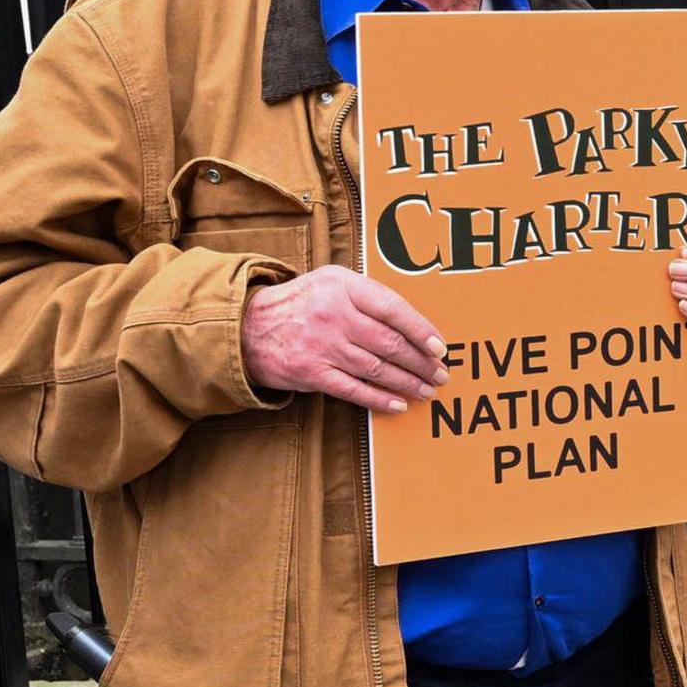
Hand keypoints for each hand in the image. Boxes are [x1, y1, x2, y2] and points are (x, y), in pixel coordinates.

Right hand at [242, 265, 444, 412]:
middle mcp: (334, 315)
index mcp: (344, 287)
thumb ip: (369, 295)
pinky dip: (380, 399)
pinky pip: (354, 389)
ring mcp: (322, 345)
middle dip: (421, 363)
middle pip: (390, 343)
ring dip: (408, 383)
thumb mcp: (332, 282)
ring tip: (427, 390)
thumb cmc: (303, 303)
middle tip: (440, 374)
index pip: (394, 309)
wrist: (247, 326)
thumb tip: (416, 325)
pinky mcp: (310, 372)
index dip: (421, 331)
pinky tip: (398, 404)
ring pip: (377, 368)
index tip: (440, 348)